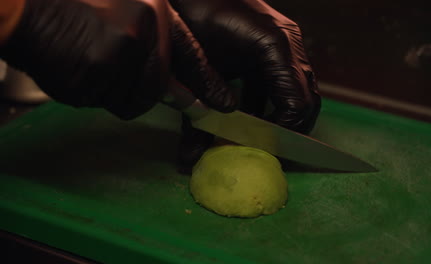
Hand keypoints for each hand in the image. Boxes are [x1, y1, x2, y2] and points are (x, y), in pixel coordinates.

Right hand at [0, 0, 235, 118]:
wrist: (28, 9)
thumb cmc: (74, 11)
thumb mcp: (122, 18)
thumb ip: (152, 51)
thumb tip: (181, 95)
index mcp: (154, 10)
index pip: (189, 53)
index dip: (207, 80)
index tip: (225, 104)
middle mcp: (146, 27)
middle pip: (158, 86)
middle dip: (137, 91)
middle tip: (108, 70)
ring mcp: (126, 48)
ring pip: (133, 99)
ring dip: (111, 92)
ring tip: (87, 62)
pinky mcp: (102, 68)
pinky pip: (106, 101)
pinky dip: (91, 94)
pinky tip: (76, 67)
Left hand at [171, 0, 321, 169]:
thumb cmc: (191, 17)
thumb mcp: (194, 72)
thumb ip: (195, 116)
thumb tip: (191, 158)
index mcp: (275, 46)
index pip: (297, 101)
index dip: (284, 131)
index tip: (264, 150)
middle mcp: (289, 42)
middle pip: (308, 98)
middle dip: (290, 128)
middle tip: (267, 148)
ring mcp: (287, 40)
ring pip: (300, 89)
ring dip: (282, 115)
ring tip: (258, 134)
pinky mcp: (278, 42)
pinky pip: (285, 78)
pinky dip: (271, 101)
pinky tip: (248, 114)